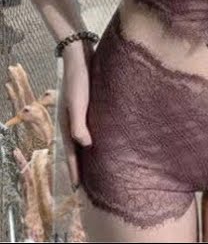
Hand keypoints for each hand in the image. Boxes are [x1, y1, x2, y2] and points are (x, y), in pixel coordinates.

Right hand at [58, 46, 92, 189]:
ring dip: (87, 154)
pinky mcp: (89, 106)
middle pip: (76, 149)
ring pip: (83, 140)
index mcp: (67, 124)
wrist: (80, 56)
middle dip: (80, 166)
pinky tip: (104, 142)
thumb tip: (86, 145)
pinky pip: (91, 128)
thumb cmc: (79, 79)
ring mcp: (80, 114)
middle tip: (87, 185)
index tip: (77, 188)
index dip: (74, 170)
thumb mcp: (78, 102)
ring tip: (96, 168)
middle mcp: (72, 121)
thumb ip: (79, 123)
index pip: (71, 153)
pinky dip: (94, 139)